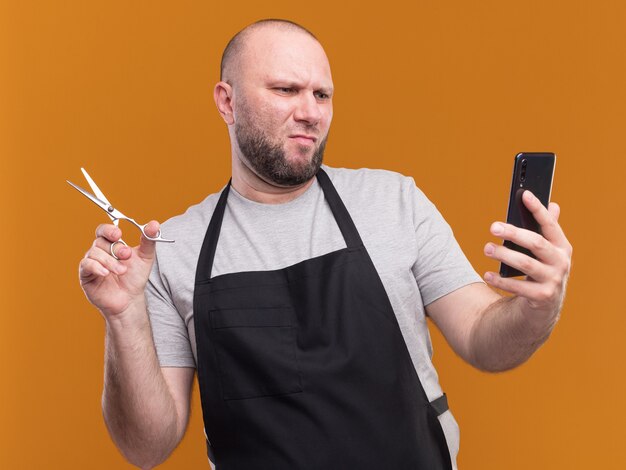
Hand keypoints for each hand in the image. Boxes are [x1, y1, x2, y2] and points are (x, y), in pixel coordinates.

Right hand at [79, 221, 159, 318]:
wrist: (130, 299)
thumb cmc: (135, 277)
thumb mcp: (146, 257)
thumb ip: (149, 240)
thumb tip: (154, 223)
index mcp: (111, 244)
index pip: (104, 230)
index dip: (109, 230)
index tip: (118, 234)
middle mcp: (99, 252)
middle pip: (100, 242)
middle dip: (115, 248)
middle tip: (127, 255)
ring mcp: (91, 263)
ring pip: (94, 253)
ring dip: (110, 261)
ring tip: (122, 271)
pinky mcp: (86, 276)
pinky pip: (86, 265)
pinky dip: (96, 267)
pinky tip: (106, 273)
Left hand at [482, 191, 572, 330]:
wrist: (545, 305)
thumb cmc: (542, 269)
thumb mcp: (548, 251)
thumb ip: (548, 230)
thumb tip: (553, 204)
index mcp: (562, 246)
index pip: (550, 224)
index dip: (538, 209)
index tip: (524, 194)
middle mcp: (561, 262)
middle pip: (536, 243)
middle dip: (514, 233)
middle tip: (493, 227)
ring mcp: (554, 280)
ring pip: (525, 264)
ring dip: (503, 255)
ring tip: (487, 248)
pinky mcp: (542, 297)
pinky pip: (518, 287)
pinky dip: (501, 280)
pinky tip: (487, 274)